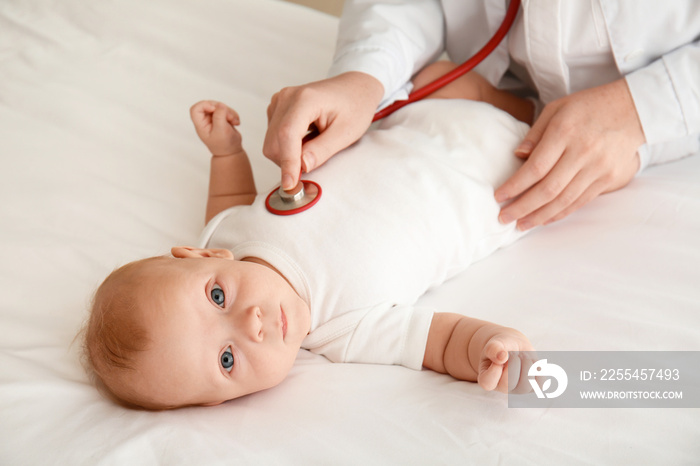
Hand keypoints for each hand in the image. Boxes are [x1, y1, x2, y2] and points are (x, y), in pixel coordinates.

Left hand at [190, 101, 241, 155]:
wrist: (232, 151)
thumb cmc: (224, 145)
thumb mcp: (221, 131)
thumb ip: (219, 116)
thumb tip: (220, 105)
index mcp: (201, 125)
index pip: (196, 109)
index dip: (204, 105)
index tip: (214, 109)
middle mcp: (205, 120)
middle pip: (210, 105)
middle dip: (222, 109)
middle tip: (230, 118)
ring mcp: (214, 118)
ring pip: (220, 106)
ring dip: (230, 113)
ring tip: (234, 122)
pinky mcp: (221, 118)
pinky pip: (227, 110)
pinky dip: (233, 115)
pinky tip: (236, 123)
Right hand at [263, 72, 383, 189]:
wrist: (354, 88)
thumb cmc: (355, 107)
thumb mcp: (346, 133)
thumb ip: (322, 150)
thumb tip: (301, 167)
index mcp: (305, 99)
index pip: (287, 135)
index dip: (287, 163)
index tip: (290, 185)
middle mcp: (286, 97)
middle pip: (274, 142)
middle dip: (289, 161)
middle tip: (313, 163)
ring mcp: (279, 101)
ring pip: (271, 142)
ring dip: (288, 154)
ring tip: (313, 145)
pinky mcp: (277, 108)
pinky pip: (273, 137)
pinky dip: (287, 146)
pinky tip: (306, 139)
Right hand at [477, 331, 534, 393]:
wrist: (514, 346)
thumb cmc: (501, 346)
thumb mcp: (494, 343)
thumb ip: (493, 348)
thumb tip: (502, 356)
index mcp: (487, 379)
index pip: (487, 382)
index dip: (494, 369)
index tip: (500, 357)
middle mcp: (501, 388)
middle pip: (509, 383)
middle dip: (514, 363)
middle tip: (513, 354)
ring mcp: (518, 390)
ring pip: (526, 384)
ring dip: (526, 364)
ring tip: (522, 356)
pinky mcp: (532, 388)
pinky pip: (540, 382)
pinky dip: (538, 368)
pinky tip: (532, 362)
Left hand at [494, 79, 645, 229]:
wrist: (633, 110)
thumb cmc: (588, 107)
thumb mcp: (556, 108)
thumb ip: (535, 133)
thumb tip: (518, 156)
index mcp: (565, 132)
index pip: (535, 168)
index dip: (515, 186)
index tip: (499, 196)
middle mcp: (582, 152)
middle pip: (548, 189)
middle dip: (522, 207)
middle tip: (503, 217)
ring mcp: (598, 168)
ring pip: (564, 200)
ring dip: (539, 216)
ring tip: (521, 225)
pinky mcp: (608, 179)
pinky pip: (580, 201)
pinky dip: (560, 213)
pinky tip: (544, 219)